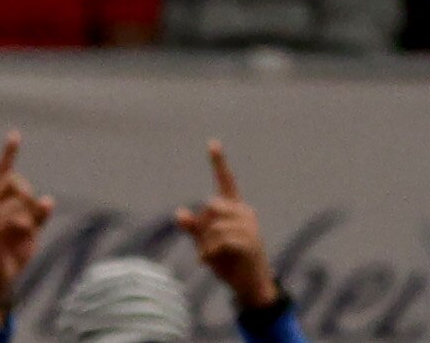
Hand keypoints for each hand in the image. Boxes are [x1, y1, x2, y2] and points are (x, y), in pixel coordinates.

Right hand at [0, 132, 53, 323]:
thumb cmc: (12, 252)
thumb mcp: (31, 231)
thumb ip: (39, 215)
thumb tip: (48, 199)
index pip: (1, 172)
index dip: (8, 153)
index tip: (15, 134)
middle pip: (13, 181)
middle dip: (28, 192)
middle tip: (35, 210)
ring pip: (16, 201)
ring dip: (29, 215)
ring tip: (27, 231)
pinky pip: (12, 219)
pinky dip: (24, 224)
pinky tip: (25, 230)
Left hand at [175, 141, 281, 310]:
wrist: (250, 286)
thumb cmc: (229, 261)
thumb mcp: (206, 243)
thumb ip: (194, 228)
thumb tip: (179, 213)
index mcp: (235, 208)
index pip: (226, 181)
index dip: (219, 162)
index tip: (212, 142)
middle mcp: (244, 212)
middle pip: (210, 206)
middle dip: (203, 227)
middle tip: (207, 247)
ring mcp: (249, 226)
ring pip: (213, 225)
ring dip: (205, 244)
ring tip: (210, 257)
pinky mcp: (249, 242)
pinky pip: (220, 240)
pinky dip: (209, 253)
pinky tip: (207, 261)